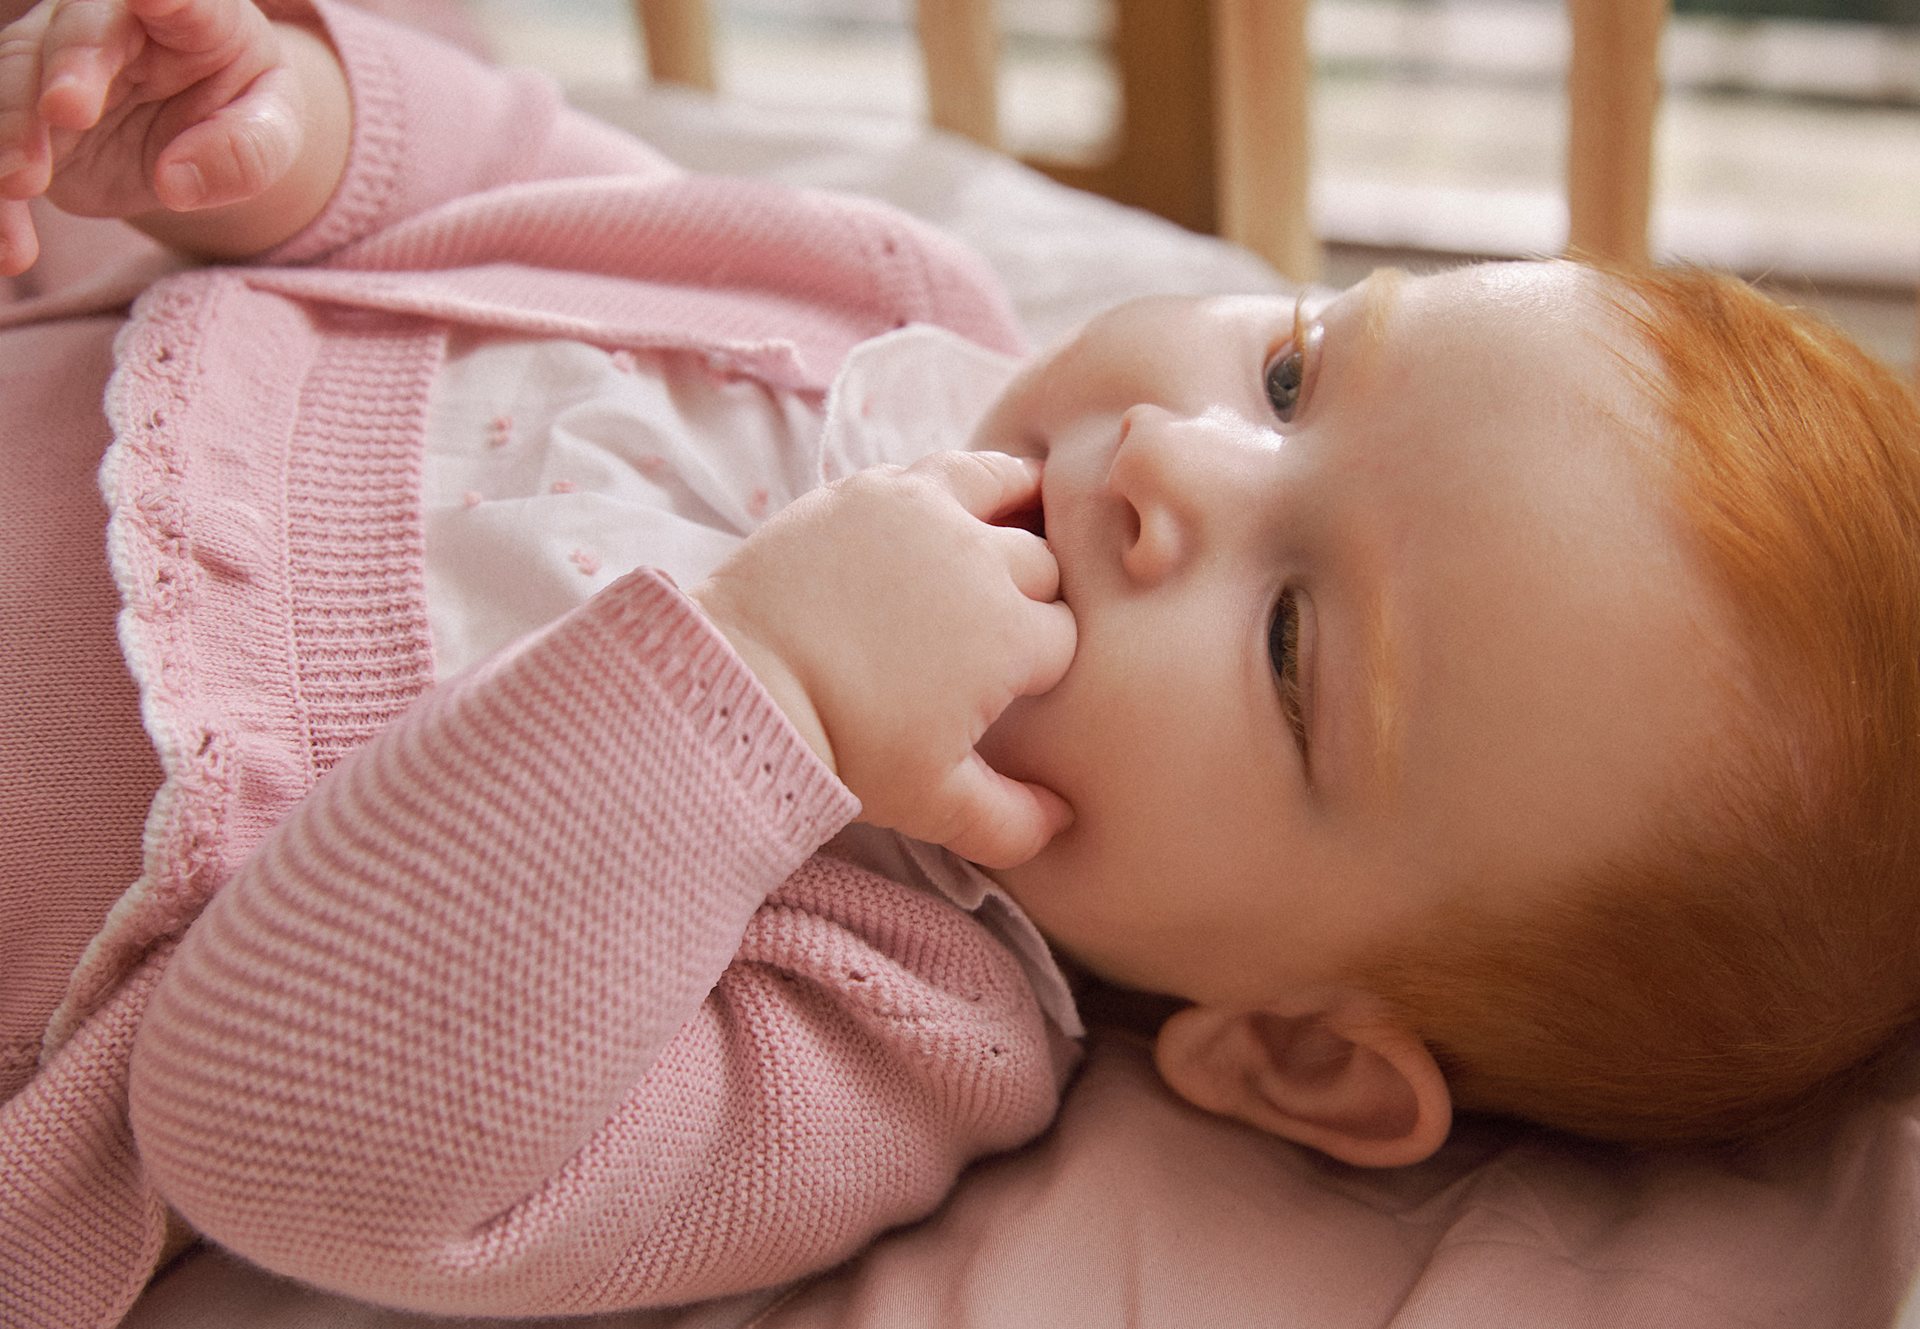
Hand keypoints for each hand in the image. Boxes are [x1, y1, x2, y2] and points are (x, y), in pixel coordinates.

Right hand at [0, 0, 338, 274]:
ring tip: (17, 184)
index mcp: (186, 14)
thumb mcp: (272, 132)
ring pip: (14, 84)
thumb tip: (178, 182)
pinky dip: (2, 204)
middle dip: (64, 71)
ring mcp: (55, 67)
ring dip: (10, 134)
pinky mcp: (29, 122)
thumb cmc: (244, 113)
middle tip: (63, 112)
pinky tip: (11, 248)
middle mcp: (108, 24)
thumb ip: (245, 150)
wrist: (201, 136)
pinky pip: (2, 152)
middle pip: (72, 34)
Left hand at [694, 451, 1076, 868]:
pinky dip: (964, 479)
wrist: (745, 687)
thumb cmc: (844, 747)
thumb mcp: (934, 803)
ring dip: (1024, 507)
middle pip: (1044, 565)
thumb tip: (1062, 820)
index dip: (1044, 661)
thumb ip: (1011, 822)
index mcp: (1013, 638)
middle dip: (1036, 592)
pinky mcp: (874, 490)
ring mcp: (930, 514)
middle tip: (1002, 619)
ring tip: (1023, 518)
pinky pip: (943, 467)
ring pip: (1010, 489)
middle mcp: (985, 562)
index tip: (1016, 681)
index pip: (1063, 638)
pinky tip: (955, 499)